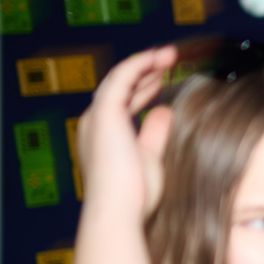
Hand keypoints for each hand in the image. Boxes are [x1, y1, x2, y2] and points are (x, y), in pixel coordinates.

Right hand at [77, 45, 176, 217]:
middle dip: (144, 72)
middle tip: (168, 61)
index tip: (163, 78)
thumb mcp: (150, 158)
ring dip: (144, 63)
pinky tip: (157, 58)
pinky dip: (139, 64)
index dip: (143, 88)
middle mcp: (95, 123)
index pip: (123, 104)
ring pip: (120, 79)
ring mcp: (97, 117)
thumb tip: (165, 111)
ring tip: (167, 54)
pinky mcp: (105, 112)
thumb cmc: (134, 195)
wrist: (118, 209)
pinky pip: (122, 78)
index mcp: (103, 136)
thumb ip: (155, 134)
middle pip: (120, 88)